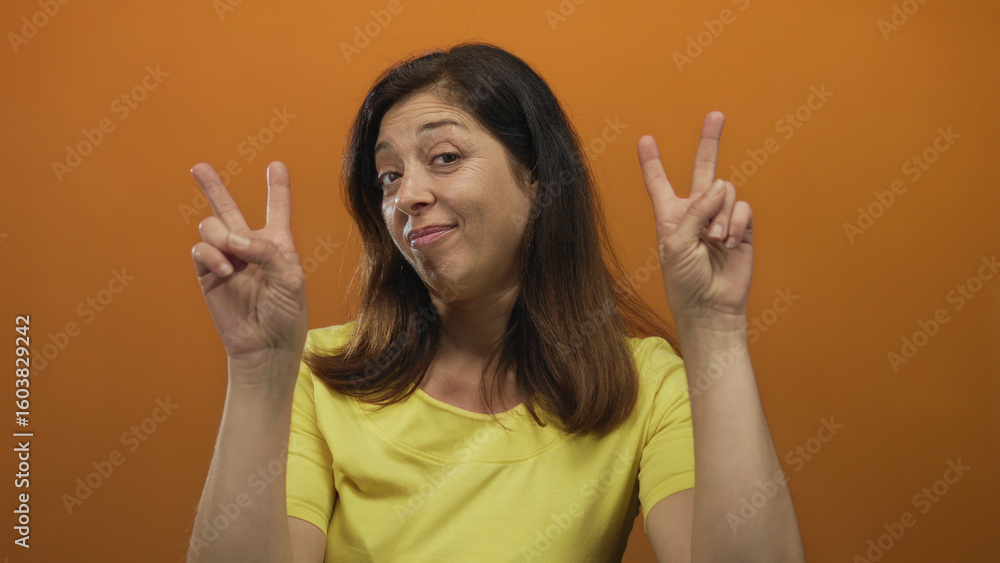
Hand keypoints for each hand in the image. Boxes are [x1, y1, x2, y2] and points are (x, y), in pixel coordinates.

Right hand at [190, 161, 308, 371]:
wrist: (265, 347)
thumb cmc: (286, 315)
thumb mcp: (291, 279)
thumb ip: (267, 251)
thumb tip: (233, 239)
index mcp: (277, 245)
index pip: (277, 210)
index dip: (277, 188)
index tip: (276, 166)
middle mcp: (250, 248)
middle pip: (229, 209)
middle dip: (212, 187)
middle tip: (198, 167)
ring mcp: (227, 260)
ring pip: (211, 227)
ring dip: (220, 235)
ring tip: (232, 259)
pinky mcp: (208, 275)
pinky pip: (200, 250)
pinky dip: (210, 254)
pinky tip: (224, 268)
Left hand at [638, 111, 752, 323]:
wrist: (711, 306)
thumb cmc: (684, 280)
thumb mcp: (676, 242)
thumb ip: (695, 211)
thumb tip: (721, 186)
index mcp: (671, 215)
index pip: (659, 183)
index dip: (652, 162)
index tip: (645, 140)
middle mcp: (696, 212)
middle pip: (703, 169)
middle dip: (709, 141)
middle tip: (716, 114)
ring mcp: (720, 218)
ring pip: (725, 191)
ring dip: (720, 215)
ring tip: (715, 240)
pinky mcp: (742, 227)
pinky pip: (741, 208)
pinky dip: (735, 223)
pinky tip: (729, 242)